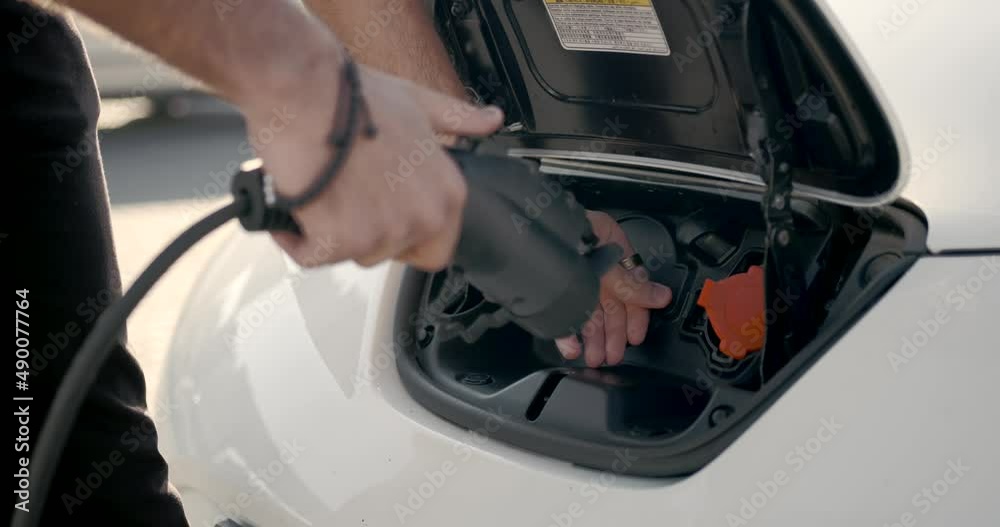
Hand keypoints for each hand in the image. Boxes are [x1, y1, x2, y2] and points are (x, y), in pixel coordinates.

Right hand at [243, 52, 503, 269]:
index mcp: (447, 194)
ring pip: (352, 254)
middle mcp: (422, 218)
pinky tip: (296, 202)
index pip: (436, 249)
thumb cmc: (354, 95)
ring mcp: (382, 233)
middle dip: (365, 231)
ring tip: (322, 188)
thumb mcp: (420, 104)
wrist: (305, 90)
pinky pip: (312, 256)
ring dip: (330, 230)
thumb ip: (457, 120)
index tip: (382, 211)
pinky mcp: (339, 241)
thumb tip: (491, 120)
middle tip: (346, 193)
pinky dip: (296, 236)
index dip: (405, 235)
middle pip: (391, 254)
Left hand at [555, 211, 672, 366]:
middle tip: (613, 356)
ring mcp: (573, 278)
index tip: (635, 338)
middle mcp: (595, 268)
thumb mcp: (608, 256)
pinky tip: (570, 347)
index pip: (632, 292)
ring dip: (592, 339)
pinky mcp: (551, 289)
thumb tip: (662, 297)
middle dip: (612, 335)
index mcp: (614, 255)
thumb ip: (632, 282)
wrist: (532, 225)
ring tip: (595, 358)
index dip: (635, 317)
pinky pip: (562, 314)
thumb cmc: (571, 229)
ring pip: (587, 314)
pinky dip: (566, 333)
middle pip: (609, 308)